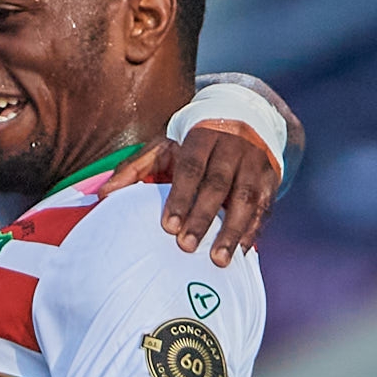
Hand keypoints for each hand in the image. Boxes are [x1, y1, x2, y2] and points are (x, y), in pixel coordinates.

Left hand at [108, 123, 282, 263]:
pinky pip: (265, 206)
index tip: (168, 226)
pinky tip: (242, 252)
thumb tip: (104, 195)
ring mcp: (256, 162)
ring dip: (233, 231)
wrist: (240, 117)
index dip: (181, 197)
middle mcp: (233, 146)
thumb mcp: (162, 146)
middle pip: (219, 184)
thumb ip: (134, 169)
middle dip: (203, 217)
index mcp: (203, 136)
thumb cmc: (191, 142)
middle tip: (187, 247)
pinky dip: (254, 230)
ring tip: (219, 260)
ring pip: (246, 198)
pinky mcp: (272, 177)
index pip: (192, 168)